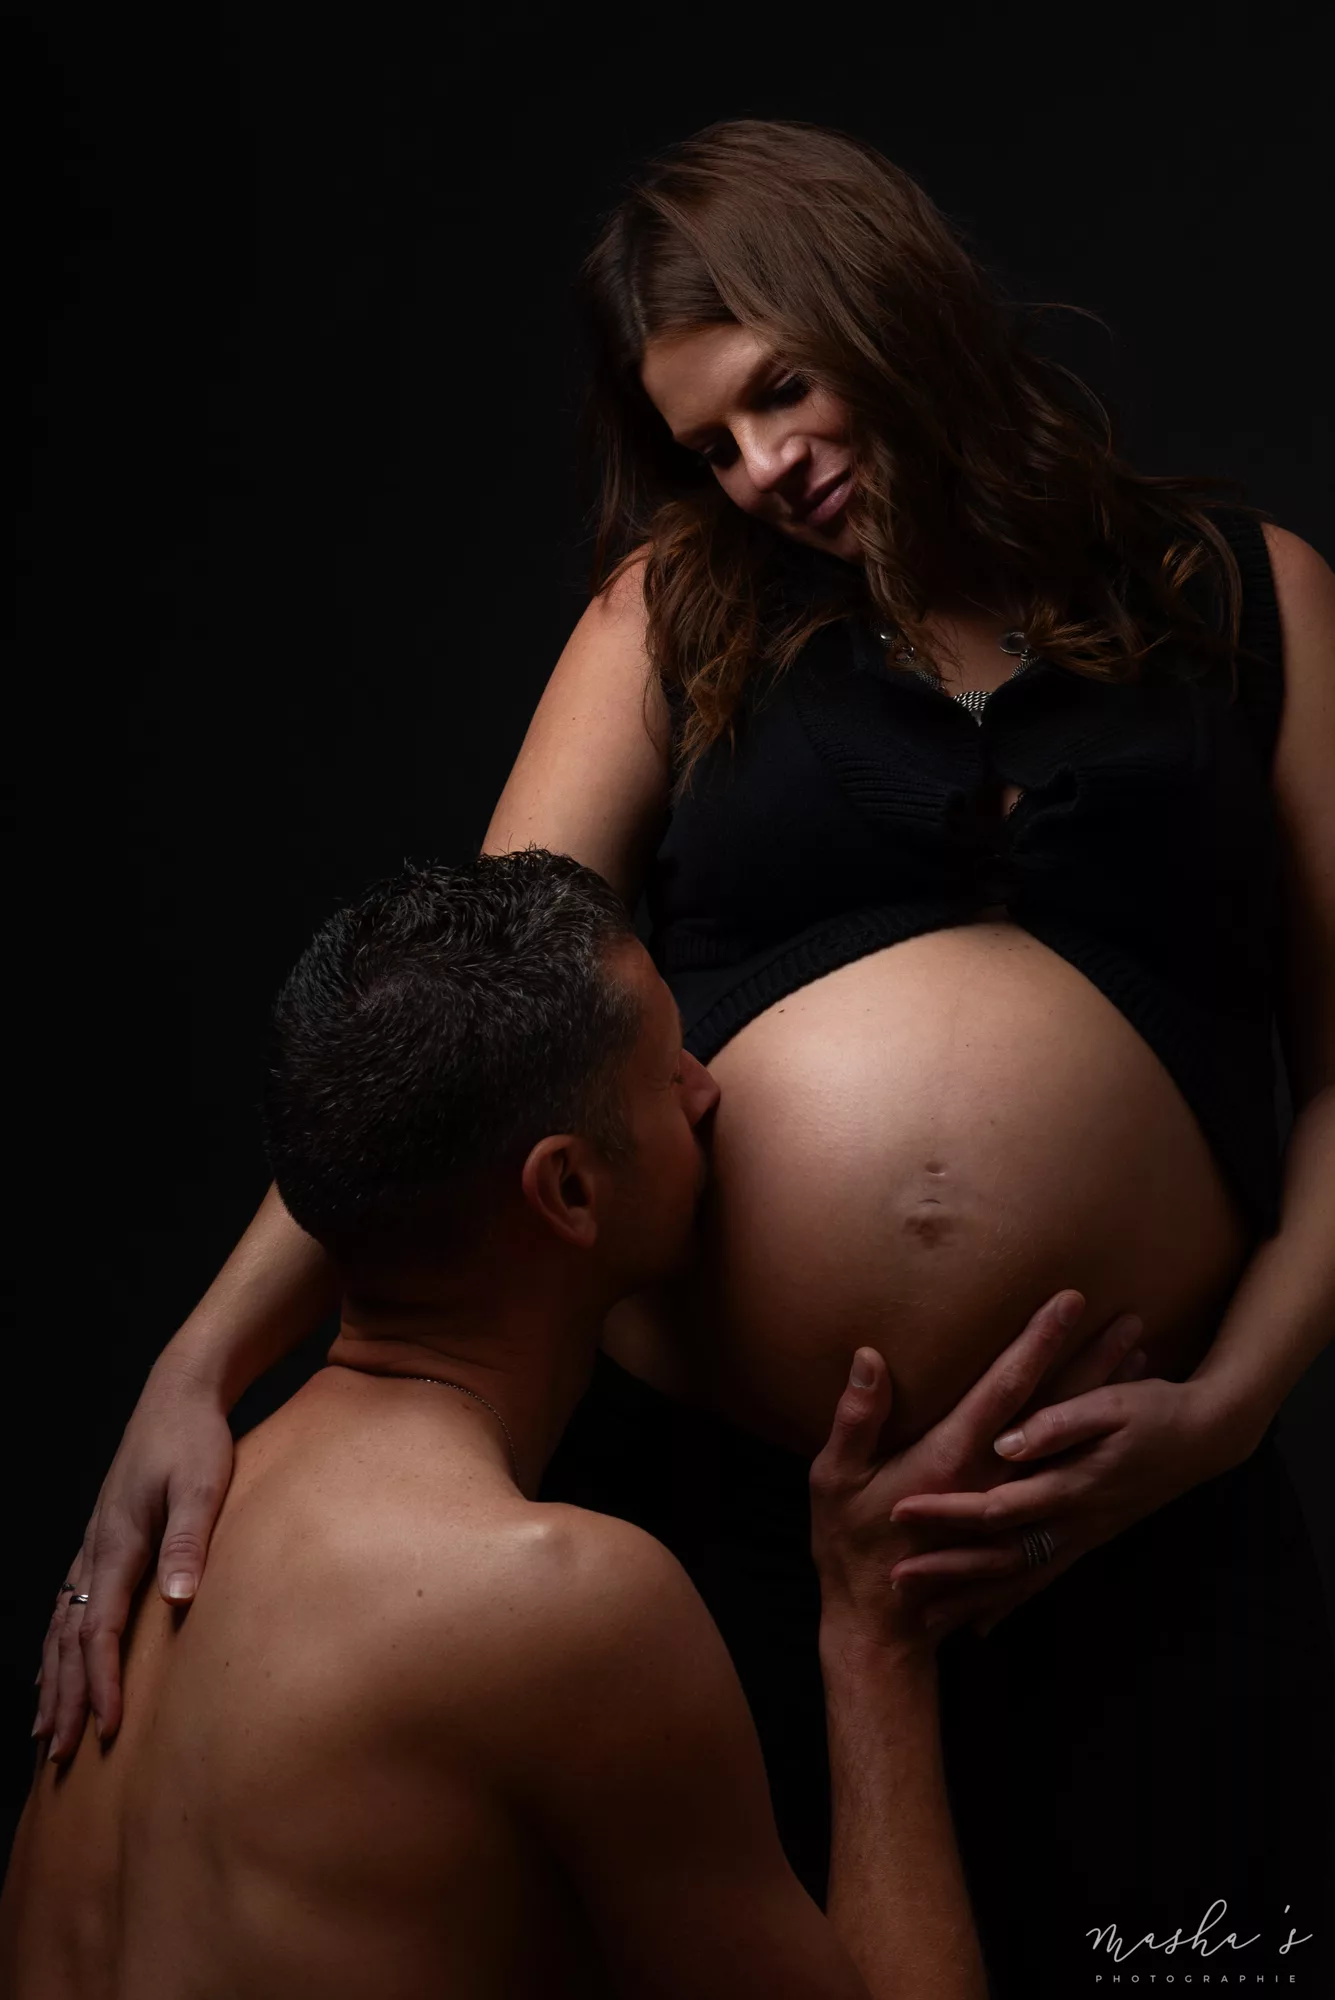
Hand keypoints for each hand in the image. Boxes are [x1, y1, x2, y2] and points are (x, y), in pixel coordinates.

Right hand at [34, 1357, 234, 1758]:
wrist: (179, 1394)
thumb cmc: (195, 1438)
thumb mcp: (202, 1483)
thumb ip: (189, 1540)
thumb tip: (178, 1599)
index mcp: (118, 1542)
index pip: (100, 1629)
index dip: (101, 1681)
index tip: (105, 1727)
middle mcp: (96, 1549)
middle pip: (70, 1638)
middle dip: (65, 1698)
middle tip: (60, 1754)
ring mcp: (95, 1544)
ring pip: (62, 1626)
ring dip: (53, 1680)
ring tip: (44, 1731)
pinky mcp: (105, 1539)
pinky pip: (68, 1605)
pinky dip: (57, 1645)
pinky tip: (53, 1666)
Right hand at [809, 1289, 1138, 1648]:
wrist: (879, 1630)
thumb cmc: (848, 1546)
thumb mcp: (834, 1479)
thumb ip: (857, 1418)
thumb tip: (871, 1356)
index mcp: (952, 1462)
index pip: (1006, 1389)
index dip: (1037, 1342)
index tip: (1068, 1302)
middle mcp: (995, 1481)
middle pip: (1057, 1412)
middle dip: (1092, 1363)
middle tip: (1130, 1321)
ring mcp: (1016, 1510)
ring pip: (1074, 1442)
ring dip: (1106, 1399)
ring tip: (1138, 1358)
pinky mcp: (1023, 1530)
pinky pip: (1074, 1475)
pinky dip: (1098, 1443)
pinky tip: (1117, 1419)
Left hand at [885, 1369, 1232, 1635]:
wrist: (1208, 1439)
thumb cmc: (1155, 1411)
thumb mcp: (1110, 1405)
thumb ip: (1057, 1424)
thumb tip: (1005, 1442)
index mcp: (1071, 1486)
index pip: (997, 1506)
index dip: (949, 1511)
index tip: (902, 1511)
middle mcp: (1074, 1521)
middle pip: (1000, 1556)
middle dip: (948, 1571)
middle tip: (898, 1583)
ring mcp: (1083, 1536)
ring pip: (1020, 1579)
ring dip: (973, 1599)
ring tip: (927, 1622)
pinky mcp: (1089, 1539)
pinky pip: (1043, 1580)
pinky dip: (1010, 1603)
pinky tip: (983, 1625)